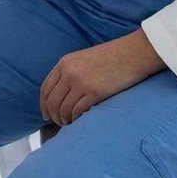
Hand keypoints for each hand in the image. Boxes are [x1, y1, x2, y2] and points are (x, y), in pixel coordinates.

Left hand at [39, 30, 166, 125]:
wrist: (133, 53)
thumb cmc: (112, 57)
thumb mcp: (84, 59)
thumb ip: (71, 72)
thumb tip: (62, 93)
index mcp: (65, 63)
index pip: (46, 88)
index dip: (43, 104)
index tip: (46, 114)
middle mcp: (69, 72)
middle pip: (52, 101)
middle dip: (54, 116)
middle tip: (59, 123)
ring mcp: (81, 82)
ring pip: (63, 109)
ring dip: (65, 120)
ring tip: (70, 124)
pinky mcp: (94, 92)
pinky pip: (78, 111)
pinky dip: (76, 119)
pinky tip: (80, 121)